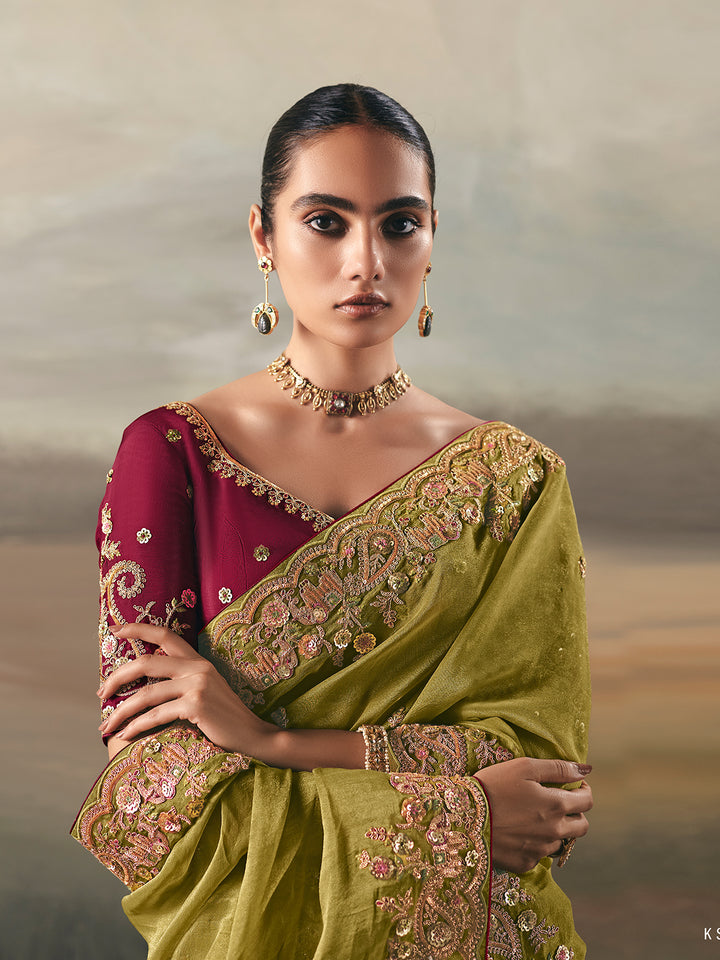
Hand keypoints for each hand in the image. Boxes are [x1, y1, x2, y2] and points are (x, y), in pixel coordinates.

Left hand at [98, 622, 274, 754]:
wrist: (253, 735)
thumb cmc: (224, 718)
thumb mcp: (205, 691)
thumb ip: (182, 682)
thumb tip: (146, 685)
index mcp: (198, 661)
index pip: (165, 634)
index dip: (138, 628)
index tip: (114, 629)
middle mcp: (197, 668)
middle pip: (146, 662)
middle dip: (117, 677)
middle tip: (101, 692)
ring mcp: (197, 685)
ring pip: (146, 694)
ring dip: (121, 711)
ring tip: (106, 725)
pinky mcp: (196, 705)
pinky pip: (156, 715)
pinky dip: (136, 726)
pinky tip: (126, 734)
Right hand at [473, 757, 592, 873]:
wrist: (464, 817)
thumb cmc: (493, 785)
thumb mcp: (524, 767)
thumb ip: (558, 768)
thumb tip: (587, 770)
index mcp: (556, 805)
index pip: (587, 802)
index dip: (583, 791)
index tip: (574, 786)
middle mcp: (554, 831)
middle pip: (582, 827)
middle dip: (576, 813)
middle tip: (559, 803)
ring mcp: (540, 850)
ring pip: (561, 842)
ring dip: (556, 830)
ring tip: (536, 818)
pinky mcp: (524, 863)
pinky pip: (539, 854)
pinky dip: (536, 843)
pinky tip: (520, 832)